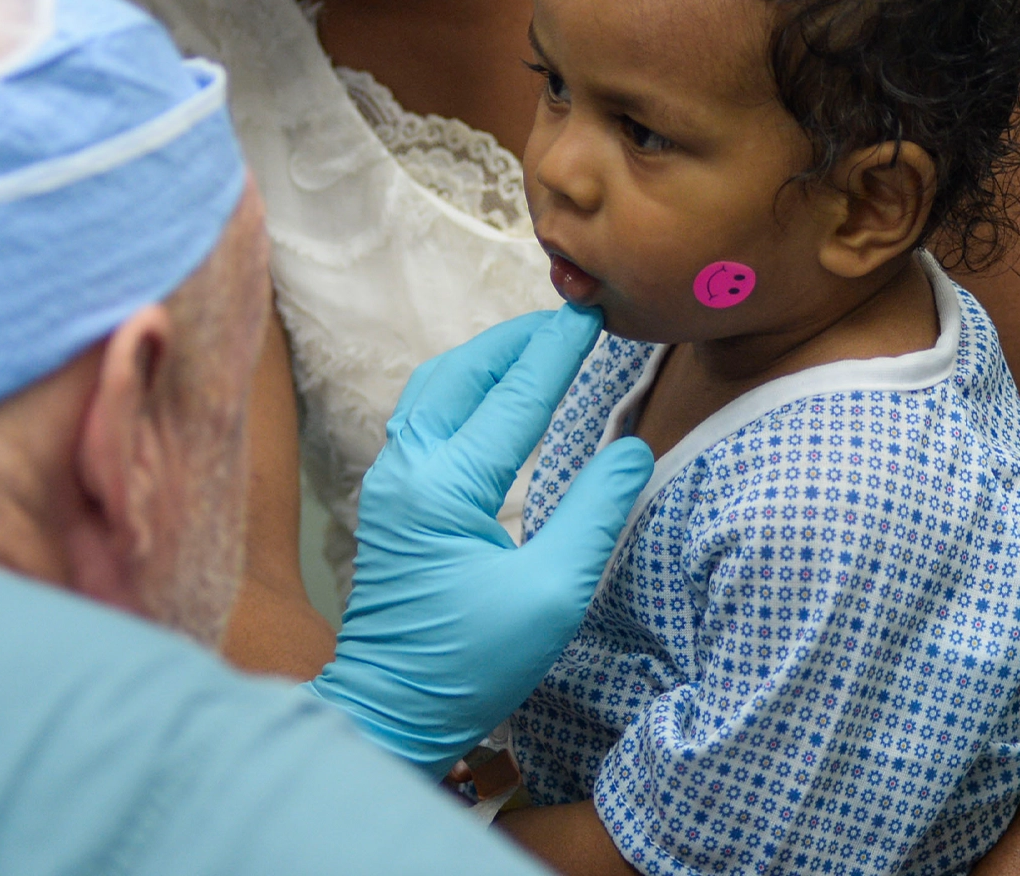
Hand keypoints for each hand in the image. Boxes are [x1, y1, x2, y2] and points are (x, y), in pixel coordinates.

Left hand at [304, 306, 653, 779]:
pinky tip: (490, 390)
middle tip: (569, 317)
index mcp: (445, 488)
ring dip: (485, 359)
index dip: (558, 351)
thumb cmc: (471, 663)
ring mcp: (389, 480)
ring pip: (434, 387)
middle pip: (463, 374)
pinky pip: (423, 414)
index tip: (592, 313)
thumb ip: (594, 515)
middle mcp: (406, 469)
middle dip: (517, 340)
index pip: (514, 398)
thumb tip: (630, 448)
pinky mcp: (388, 497)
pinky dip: (461, 386)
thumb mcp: (553, 596)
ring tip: (535, 343)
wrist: (392, 706)